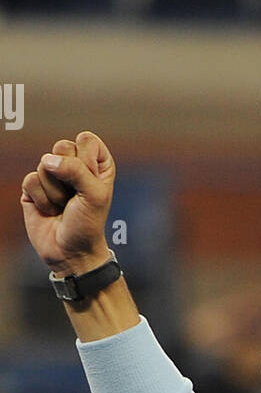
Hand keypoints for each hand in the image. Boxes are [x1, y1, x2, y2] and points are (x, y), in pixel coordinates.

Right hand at [20, 131, 114, 274]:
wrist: (70, 252)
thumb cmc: (88, 224)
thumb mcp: (94, 196)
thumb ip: (76, 170)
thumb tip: (47, 160)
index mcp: (97, 164)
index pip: (87, 140)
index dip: (87, 161)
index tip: (92, 182)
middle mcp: (75, 166)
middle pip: (62, 146)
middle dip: (68, 175)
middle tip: (75, 196)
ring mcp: (53, 175)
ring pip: (45, 164)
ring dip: (55, 192)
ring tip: (63, 206)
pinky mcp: (34, 187)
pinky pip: (31, 180)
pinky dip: (41, 199)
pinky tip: (49, 211)